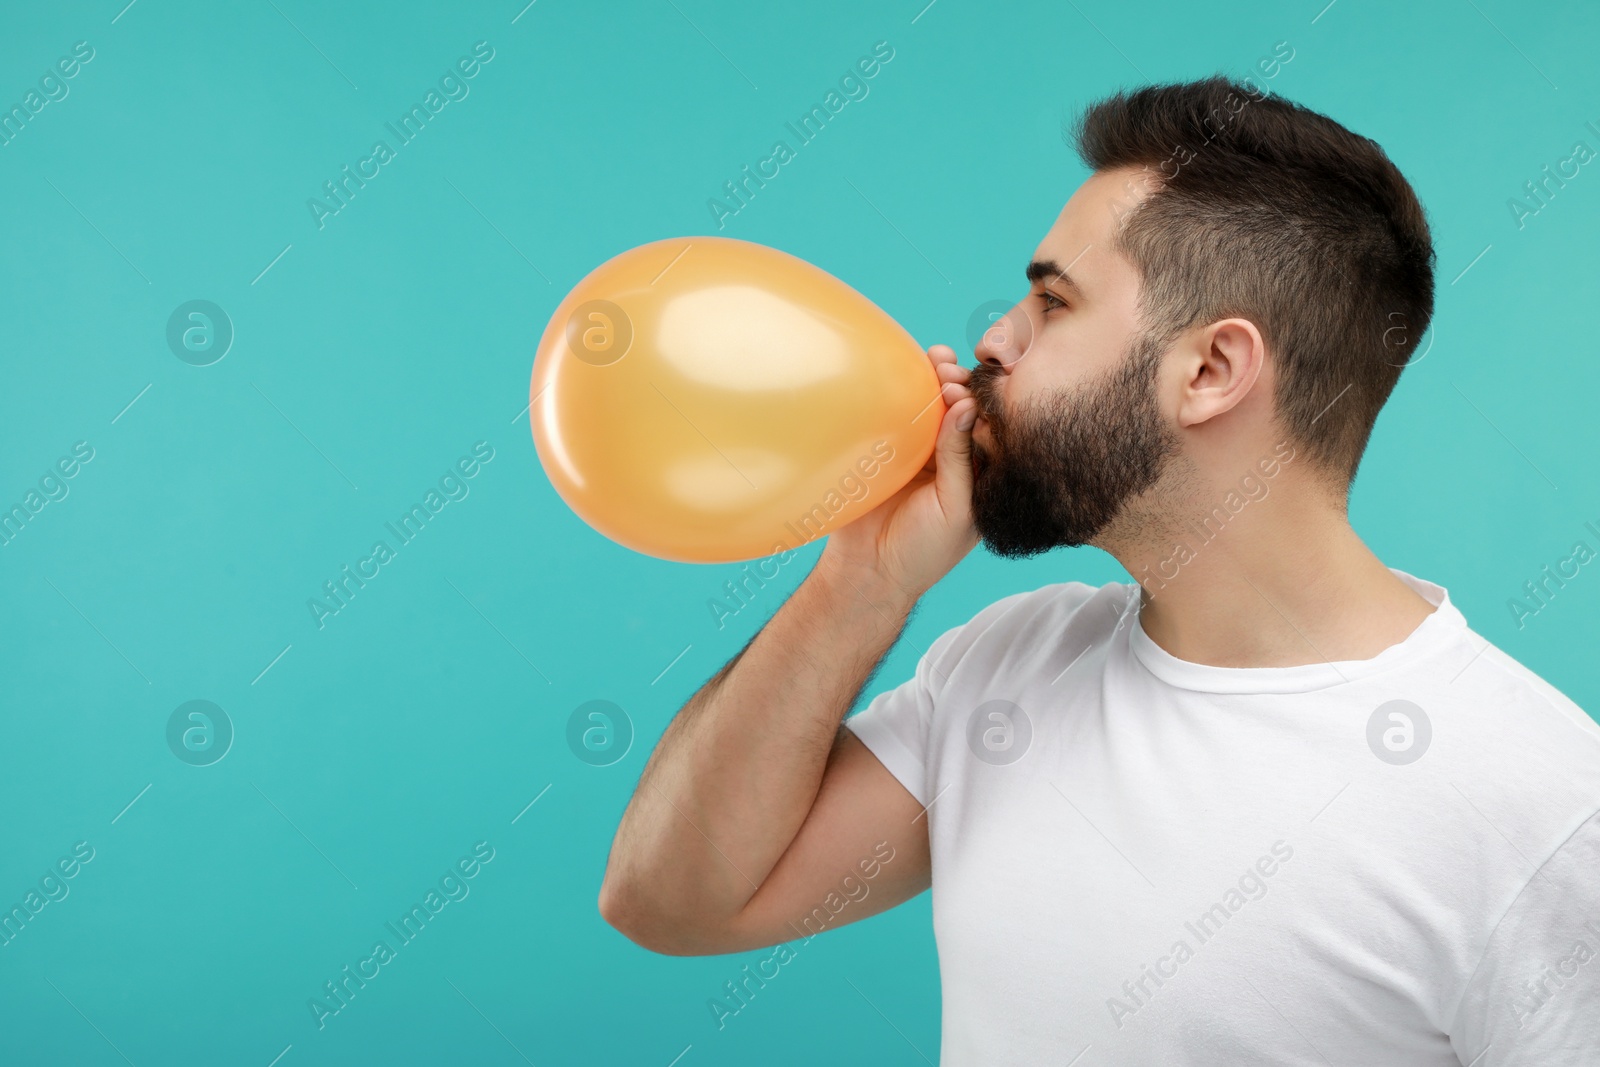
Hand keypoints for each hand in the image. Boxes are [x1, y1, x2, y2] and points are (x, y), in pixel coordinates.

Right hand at [817, 344, 980, 607]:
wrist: (867, 572)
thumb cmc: (922, 551)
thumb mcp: (955, 508)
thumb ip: (961, 460)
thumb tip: (967, 406)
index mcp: (978, 474)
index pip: (987, 428)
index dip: (983, 403)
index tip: (972, 387)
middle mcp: (951, 458)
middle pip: (960, 409)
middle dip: (958, 384)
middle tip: (949, 373)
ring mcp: (918, 452)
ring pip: (930, 405)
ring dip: (932, 379)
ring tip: (934, 360)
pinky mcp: (886, 449)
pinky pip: (895, 415)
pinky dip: (900, 392)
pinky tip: (904, 371)